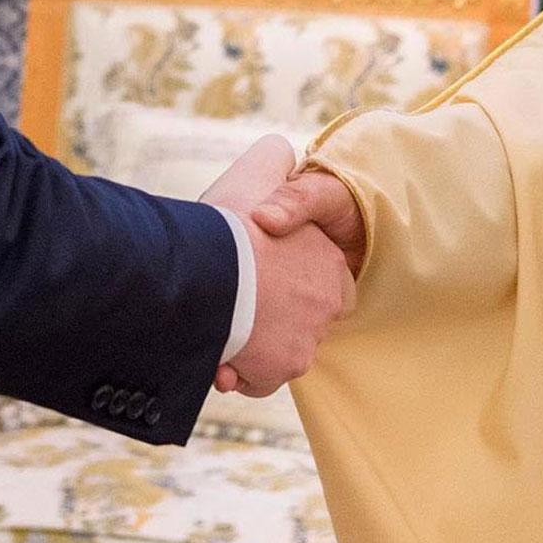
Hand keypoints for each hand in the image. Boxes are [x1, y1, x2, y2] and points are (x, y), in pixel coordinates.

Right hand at [201, 138, 355, 397]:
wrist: (213, 269)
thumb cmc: (235, 221)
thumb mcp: (261, 175)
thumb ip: (279, 171)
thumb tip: (281, 163)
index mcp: (329, 268)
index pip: (325, 286)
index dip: (287, 281)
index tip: (257, 277)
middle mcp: (324, 307)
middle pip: (296, 321)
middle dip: (267, 321)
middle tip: (233, 309)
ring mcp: (304, 342)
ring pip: (276, 353)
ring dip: (250, 349)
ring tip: (220, 335)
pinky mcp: (278, 369)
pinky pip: (257, 379)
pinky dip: (238, 373)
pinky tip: (219, 361)